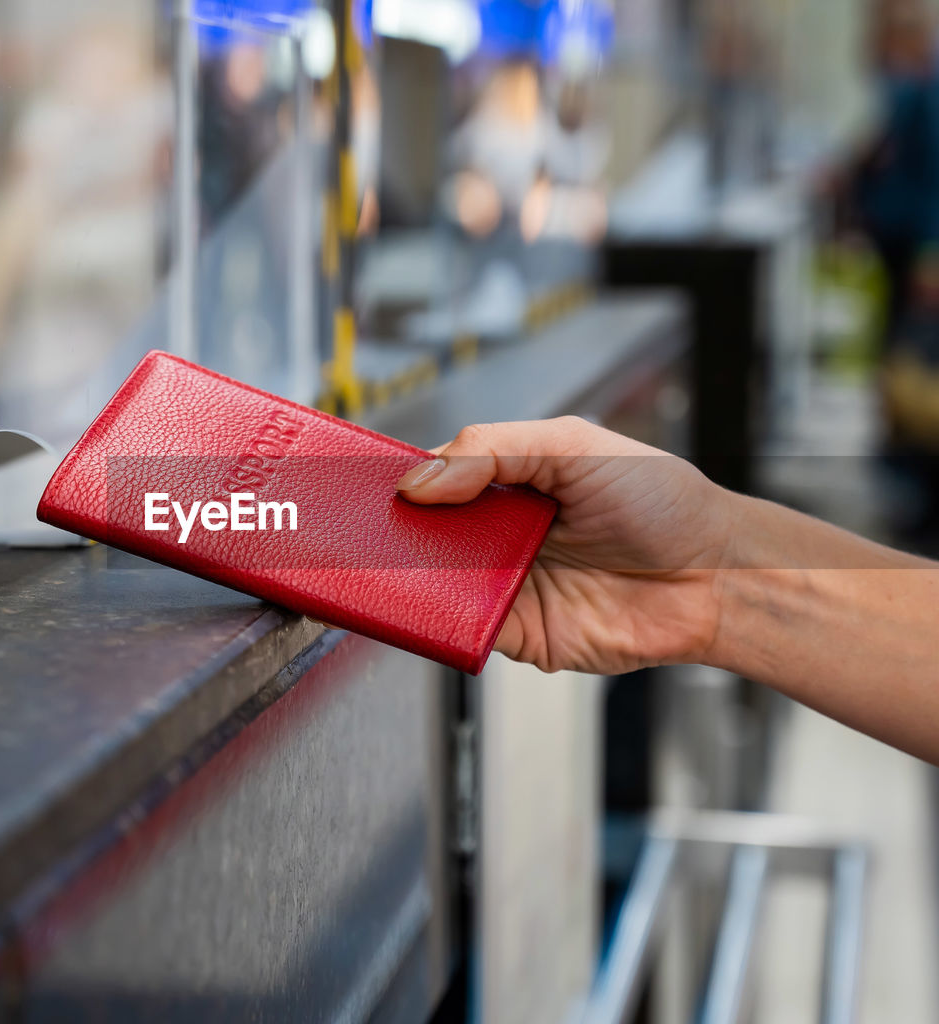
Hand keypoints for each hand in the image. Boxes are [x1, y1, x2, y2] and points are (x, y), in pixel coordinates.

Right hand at [396, 417, 737, 674]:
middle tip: (364, 525)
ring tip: (386, 560)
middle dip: (391, 530)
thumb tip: (421, 480)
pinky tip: (430, 601)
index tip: (367, 480)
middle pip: (422, 534)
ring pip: (430, 583)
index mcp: (507, 482)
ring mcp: (504, 584)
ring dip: (405, 575)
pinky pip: (460, 628)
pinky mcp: (514, 633)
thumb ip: (492, 450)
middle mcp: (499, 534)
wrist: (714, 576)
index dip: (400, 479)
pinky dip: (437, 619)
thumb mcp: (572, 445)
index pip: (433, 477)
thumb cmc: (661, 502)